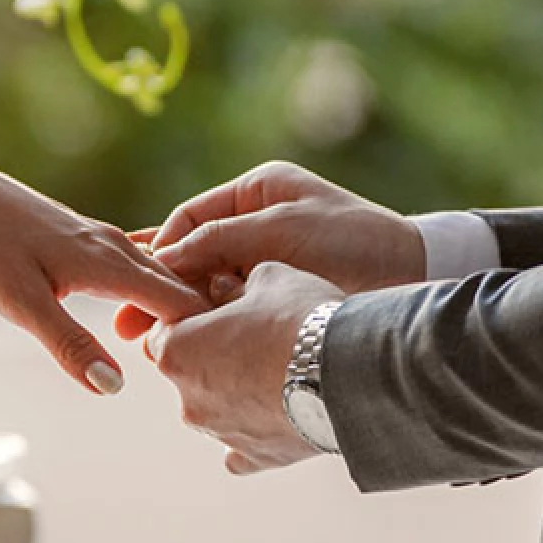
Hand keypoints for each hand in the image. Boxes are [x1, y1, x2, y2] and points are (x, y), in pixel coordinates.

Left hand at [0, 153, 208, 393]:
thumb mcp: (22, 305)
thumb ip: (70, 345)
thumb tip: (114, 387)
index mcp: (110, 263)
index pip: (181, 303)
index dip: (202, 334)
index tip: (218, 367)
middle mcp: (118, 247)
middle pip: (181, 287)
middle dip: (204, 321)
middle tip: (226, 364)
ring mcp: (106, 239)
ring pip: (163, 276)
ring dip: (184, 307)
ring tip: (203, 346)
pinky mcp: (92, 239)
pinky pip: (143, 268)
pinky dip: (159, 293)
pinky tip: (158, 315)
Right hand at [116, 161, 421, 340]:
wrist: (415, 273)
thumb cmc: (355, 242)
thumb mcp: (282, 233)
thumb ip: (221, 239)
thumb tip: (163, 259)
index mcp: (255, 192)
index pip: (188, 220)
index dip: (160, 253)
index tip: (136, 286)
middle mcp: (256, 221)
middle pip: (193, 255)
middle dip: (161, 289)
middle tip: (127, 326)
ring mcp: (267, 257)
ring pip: (210, 285)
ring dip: (184, 312)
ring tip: (152, 343)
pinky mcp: (280, 291)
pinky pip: (234, 306)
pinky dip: (213, 325)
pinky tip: (193, 350)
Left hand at [146, 261, 346, 475]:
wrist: (352, 372)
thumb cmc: (302, 317)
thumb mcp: (269, 277)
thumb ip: (236, 285)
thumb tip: (225, 290)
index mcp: (177, 352)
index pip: (165, 331)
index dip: (194, 317)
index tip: (222, 309)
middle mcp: (188, 400)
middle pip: (190, 372)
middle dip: (214, 356)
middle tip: (257, 337)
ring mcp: (220, 434)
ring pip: (216, 410)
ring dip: (236, 393)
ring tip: (281, 373)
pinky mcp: (255, 458)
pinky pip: (242, 450)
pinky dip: (254, 433)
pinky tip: (275, 417)